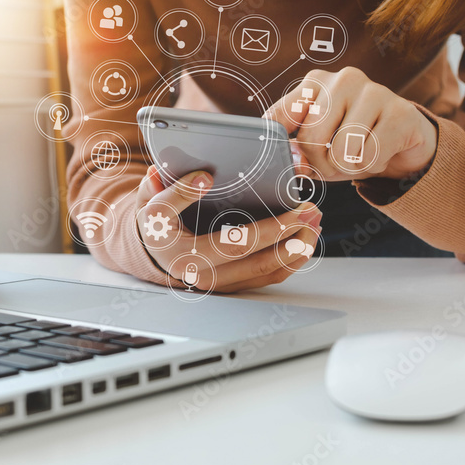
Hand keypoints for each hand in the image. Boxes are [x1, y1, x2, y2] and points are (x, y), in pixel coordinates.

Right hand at [134, 166, 322, 292]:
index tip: (294, 207)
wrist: (149, 249)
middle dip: (294, 238)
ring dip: (297, 251)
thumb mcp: (152, 202)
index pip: (237, 243)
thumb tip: (202, 179)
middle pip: (260, 262)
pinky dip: (289, 261)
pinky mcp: (231, 285)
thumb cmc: (155, 222)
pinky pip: (266, 278)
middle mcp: (203, 277)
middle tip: (314, 212)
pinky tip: (304, 242)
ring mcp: (220, 285)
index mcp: (185, 256)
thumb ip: (173, 190)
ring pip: (267, 274)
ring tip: (315, 225)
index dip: (271, 228)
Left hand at [264, 67, 437, 181]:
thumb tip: (295, 164)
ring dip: (350, 166)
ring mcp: (374, 91)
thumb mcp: (318, 150)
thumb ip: (298, 155)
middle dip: (322, 163)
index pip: (279, 117)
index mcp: (315, 82)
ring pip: (341, 151)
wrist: (404, 143)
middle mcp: (343, 79)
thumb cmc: (352, 143)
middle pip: (311, 139)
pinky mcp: (401, 112)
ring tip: (361, 154)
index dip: (280, 147)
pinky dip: (373, 165)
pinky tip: (383, 151)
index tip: (293, 159)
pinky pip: (370, 156)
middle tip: (337, 161)